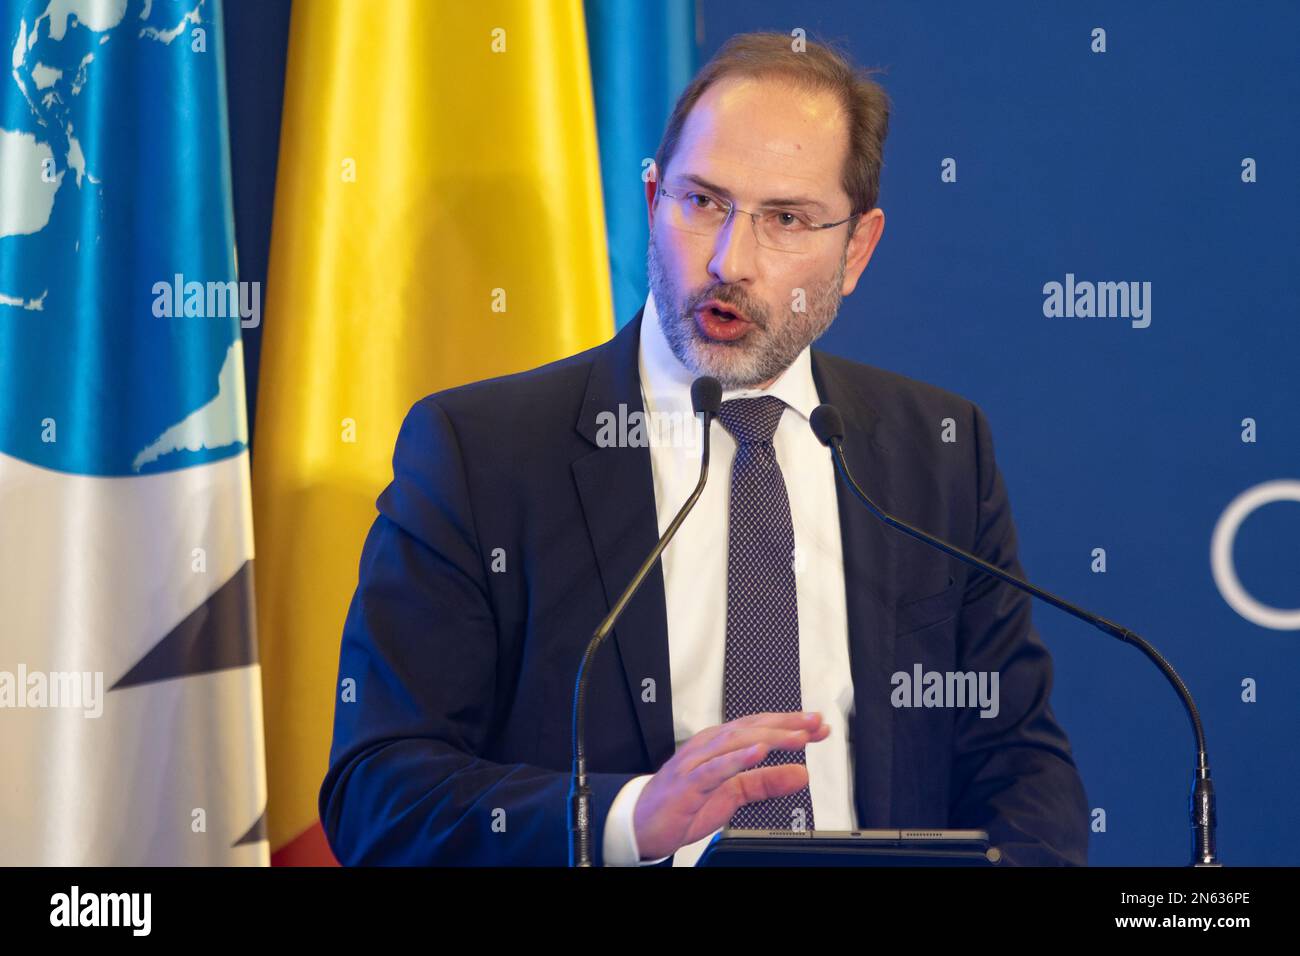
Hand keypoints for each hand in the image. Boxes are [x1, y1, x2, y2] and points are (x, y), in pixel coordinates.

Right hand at [632, 710, 829, 860]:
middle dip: (786, 725)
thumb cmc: (683, 805)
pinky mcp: (688, 784)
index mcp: (718, 746)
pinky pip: (714, 769)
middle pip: (751, 728)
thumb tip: (800, 774)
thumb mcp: (733, 795)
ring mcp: (696, 763)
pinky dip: (737, 759)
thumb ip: (765, 783)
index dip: (789, 723)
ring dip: (768, 737)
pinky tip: (758, 753)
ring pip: (736, 742)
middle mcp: (707, 747)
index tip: (818, 725)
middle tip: (815, 725)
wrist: (642, 824)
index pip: (758, 728)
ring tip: (796, 737)